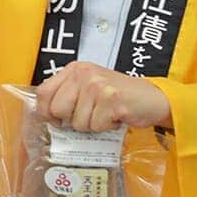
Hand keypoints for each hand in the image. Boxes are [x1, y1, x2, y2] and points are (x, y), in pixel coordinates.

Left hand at [35, 61, 171, 131]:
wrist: (153, 98)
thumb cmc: (117, 96)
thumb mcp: (87, 87)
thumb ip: (66, 95)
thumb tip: (44, 114)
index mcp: (74, 69)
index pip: (42, 92)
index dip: (45, 111)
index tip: (56, 119)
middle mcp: (84, 74)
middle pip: (57, 110)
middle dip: (71, 120)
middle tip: (89, 115)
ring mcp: (98, 86)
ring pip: (77, 122)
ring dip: (92, 125)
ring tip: (105, 114)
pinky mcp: (112, 100)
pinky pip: (96, 125)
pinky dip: (106, 127)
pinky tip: (115, 117)